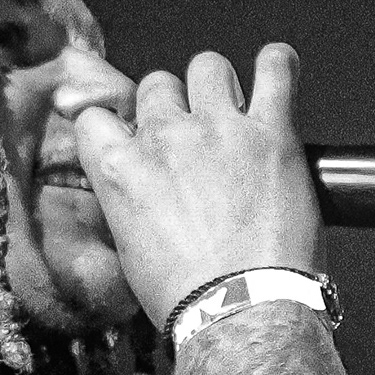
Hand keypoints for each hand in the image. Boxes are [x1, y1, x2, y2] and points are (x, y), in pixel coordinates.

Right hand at [68, 42, 322, 327]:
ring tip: (233, 108)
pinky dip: (277, 64)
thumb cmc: (187, 294)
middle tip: (192, 136)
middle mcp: (164, 138)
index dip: (117, 124)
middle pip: (157, 85)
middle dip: (172, 105)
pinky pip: (275, 70)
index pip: (97, 116)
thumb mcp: (130, 247)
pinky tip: (276, 68)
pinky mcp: (271, 131)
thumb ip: (128, 199)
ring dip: (217, 85)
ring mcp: (219, 129)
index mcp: (120, 169)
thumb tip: (141, 187)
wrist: (240, 310)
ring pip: (207, 67)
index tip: (131, 136)